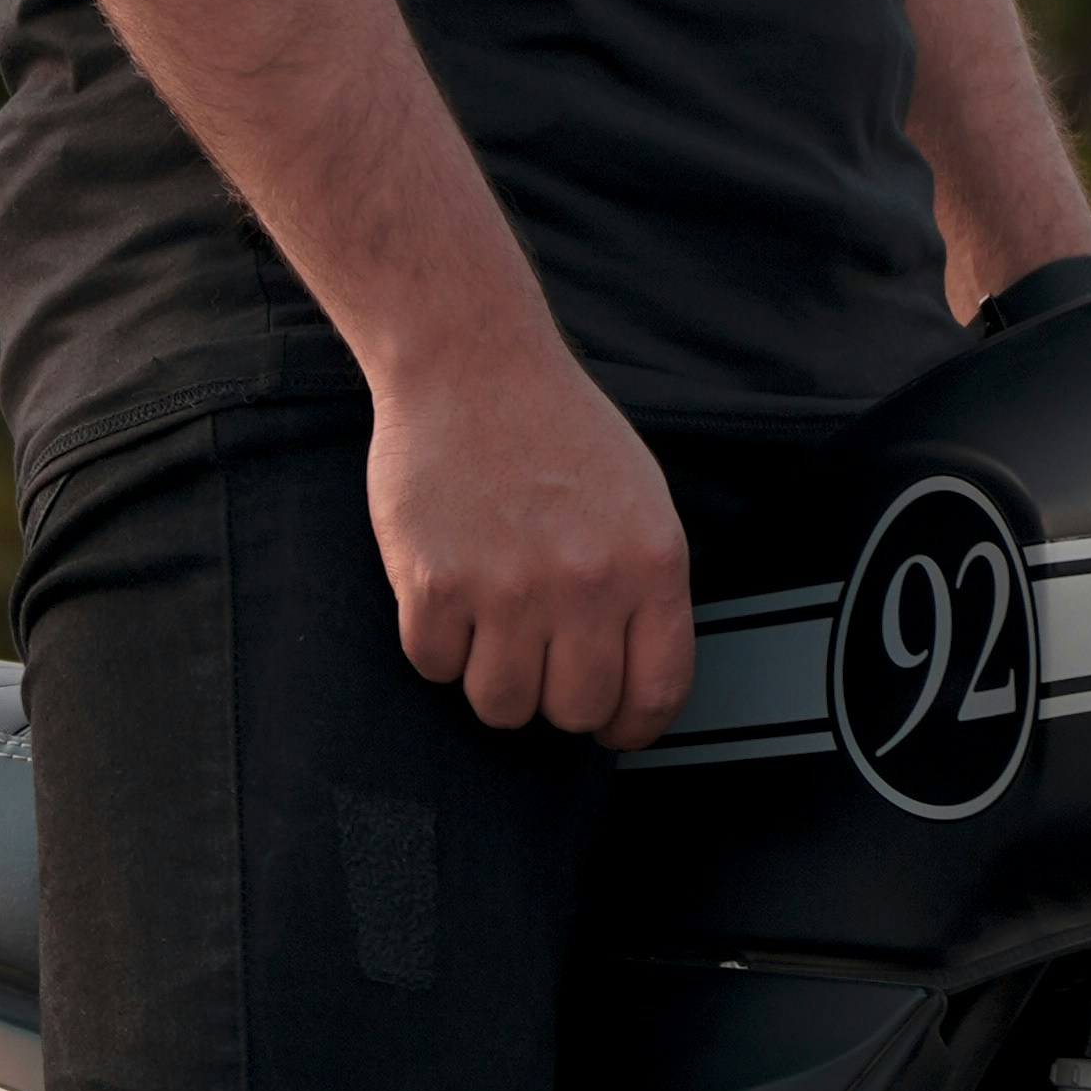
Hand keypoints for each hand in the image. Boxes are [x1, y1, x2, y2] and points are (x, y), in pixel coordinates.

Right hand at [361, 345, 695, 741]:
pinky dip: (437, 642)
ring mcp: (507, 587)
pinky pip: (435, 666)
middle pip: (574, 711)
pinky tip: (447, 592)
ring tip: (489, 623)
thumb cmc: (555, 428)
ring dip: (492, 678)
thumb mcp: (640, 500)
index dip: (631, 727)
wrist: (471, 362)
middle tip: (537, 658)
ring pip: (502, 706)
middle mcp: (586, 583)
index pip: (656, 692)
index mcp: (651, 563)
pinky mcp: (434, 583)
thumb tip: (633, 679)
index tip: (611, 729)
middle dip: (555, 698)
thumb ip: (643, 589)